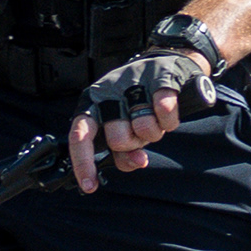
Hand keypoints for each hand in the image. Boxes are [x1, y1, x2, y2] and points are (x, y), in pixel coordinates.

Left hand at [70, 34, 219, 191]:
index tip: (90, 186)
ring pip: (144, 129)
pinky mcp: (160, 76)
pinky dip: (170, 119)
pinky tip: (168, 110)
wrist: (170, 64)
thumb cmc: (140, 102)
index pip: (80, 135)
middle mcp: (108, 91)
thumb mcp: (126, 127)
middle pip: (118, 140)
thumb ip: (123, 152)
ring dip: (155, 132)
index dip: (84, 163)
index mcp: (93, 104)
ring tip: (154, 119)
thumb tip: (136, 161)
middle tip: (141, 132)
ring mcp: (133, 81)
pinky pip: (165, 112)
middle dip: (135, 144)